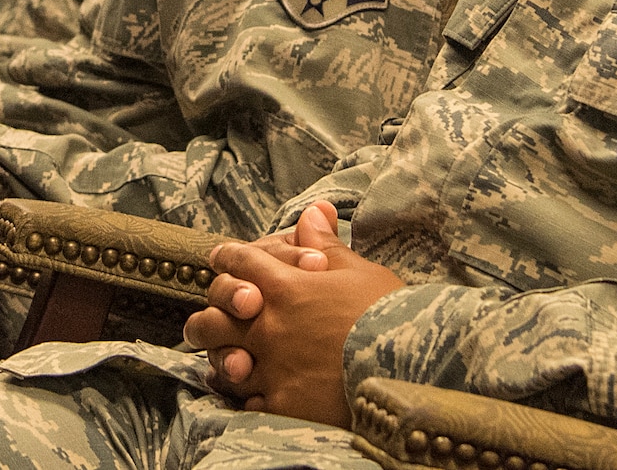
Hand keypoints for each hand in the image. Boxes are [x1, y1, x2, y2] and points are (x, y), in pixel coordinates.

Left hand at [182, 202, 403, 426]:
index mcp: (285, 288)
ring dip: (221, 358)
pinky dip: (248, 397)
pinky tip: (251, 396)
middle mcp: (269, 326)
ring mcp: (272, 368)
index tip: (220, 257)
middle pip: (216, 316)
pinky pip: (250, 401)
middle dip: (208, 313)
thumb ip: (327, 245)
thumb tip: (313, 211)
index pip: (242, 263)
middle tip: (209, 317)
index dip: (228, 257)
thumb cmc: (389, 314)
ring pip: (225, 361)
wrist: (408, 368)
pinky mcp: (283, 405)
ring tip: (224, 360)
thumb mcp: (360, 272)